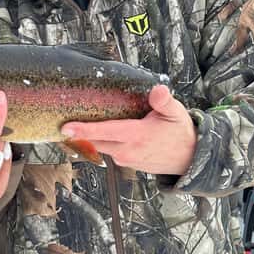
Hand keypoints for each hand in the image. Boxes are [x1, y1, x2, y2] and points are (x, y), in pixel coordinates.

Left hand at [60, 84, 196, 175]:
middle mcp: (127, 150)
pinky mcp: (126, 163)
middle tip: (64, 119)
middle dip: (80, 132)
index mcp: (137, 136)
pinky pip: (109, 150)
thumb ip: (164, 101)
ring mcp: (126, 159)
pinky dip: (104, 141)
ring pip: (101, 146)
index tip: (66, 127)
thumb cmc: (180, 133)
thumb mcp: (176, 113)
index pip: (105, 132)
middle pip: (95, 140)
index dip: (84, 130)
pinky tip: (105, 131)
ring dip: (92, 136)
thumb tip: (158, 90)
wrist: (189, 159)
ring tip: (83, 122)